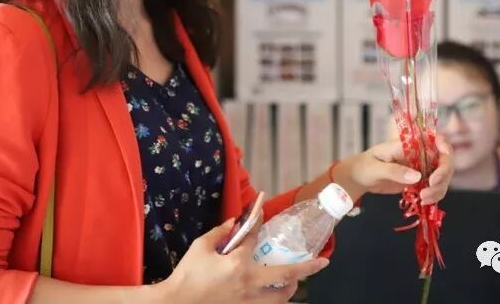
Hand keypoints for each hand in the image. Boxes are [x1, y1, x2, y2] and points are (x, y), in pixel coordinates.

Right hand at [159, 216, 329, 303]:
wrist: (177, 303)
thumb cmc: (187, 274)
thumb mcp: (200, 247)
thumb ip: (219, 232)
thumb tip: (235, 222)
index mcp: (237, 262)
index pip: (254, 235)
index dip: (258, 217)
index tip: (263, 205)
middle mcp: (248, 282)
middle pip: (286, 274)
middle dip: (307, 267)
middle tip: (322, 263)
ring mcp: (248, 300)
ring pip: (281, 296)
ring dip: (292, 287)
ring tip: (297, 279)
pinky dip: (276, 299)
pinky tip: (278, 294)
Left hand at [334, 135, 453, 203]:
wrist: (359, 178)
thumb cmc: (364, 166)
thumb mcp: (375, 168)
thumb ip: (394, 171)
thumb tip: (417, 176)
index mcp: (408, 144)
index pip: (434, 139)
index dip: (445, 147)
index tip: (444, 160)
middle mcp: (418, 154)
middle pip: (444, 160)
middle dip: (443, 175)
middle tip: (430, 188)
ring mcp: (420, 167)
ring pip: (442, 176)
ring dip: (438, 189)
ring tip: (423, 199)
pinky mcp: (419, 180)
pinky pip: (434, 187)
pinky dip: (434, 195)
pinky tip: (423, 202)